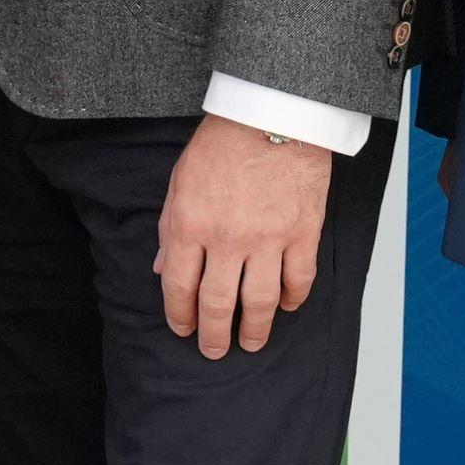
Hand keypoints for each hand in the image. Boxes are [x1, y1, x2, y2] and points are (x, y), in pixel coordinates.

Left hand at [156, 114, 332, 359]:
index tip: (182, 328)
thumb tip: (161, 268)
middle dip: (213, 335)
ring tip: (252, 343)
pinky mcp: (302, 233)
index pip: (178, 286)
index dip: (179, 315)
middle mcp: (227, 238)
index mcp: (189, 224)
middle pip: (217, 304)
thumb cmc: (222, 143)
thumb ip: (169, 227)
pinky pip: (299, 280)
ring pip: (260, 302)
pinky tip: (286, 308)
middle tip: (214, 351)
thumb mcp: (179, 181)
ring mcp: (268, 238)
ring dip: (255, 330)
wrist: (273, 114)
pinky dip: (293, 300)